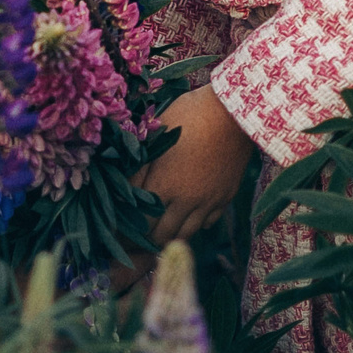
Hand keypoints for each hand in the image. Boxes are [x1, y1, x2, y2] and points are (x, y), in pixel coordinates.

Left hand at [132, 85, 257, 249]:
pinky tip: (187, 216)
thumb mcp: (156, 136)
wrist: (233, 112)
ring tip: (159, 232)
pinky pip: (208, 222)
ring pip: (186, 234)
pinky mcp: (226, 197)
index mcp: (164, 185)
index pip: (140, 224)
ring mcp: (209, 201)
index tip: (119, 234)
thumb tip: (123, 191)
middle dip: (146, 239)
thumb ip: (139, 168)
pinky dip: (195, 224)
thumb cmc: (188, 116)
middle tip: (135, 237)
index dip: (127, 233)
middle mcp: (186, 200)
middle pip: (162, 236)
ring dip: (170, 236)